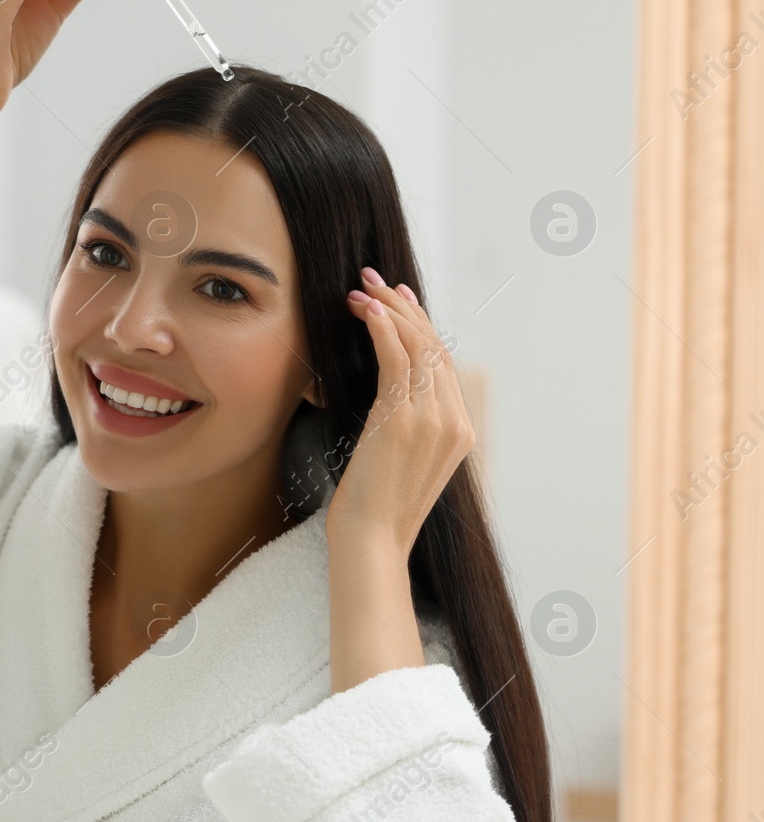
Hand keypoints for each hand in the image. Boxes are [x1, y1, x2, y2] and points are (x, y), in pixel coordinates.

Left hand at [329, 268, 474, 559]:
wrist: (370, 541)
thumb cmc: (372, 506)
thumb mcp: (398, 460)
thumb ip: (405, 424)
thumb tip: (388, 391)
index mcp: (460, 432)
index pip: (444, 363)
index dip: (421, 325)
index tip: (397, 300)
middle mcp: (454, 422)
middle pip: (435, 347)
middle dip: (403, 308)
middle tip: (375, 280)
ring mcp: (433, 420)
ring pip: (418, 346)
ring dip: (387, 310)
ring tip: (361, 288)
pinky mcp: (404, 420)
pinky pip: (397, 358)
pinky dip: (380, 327)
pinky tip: (362, 309)